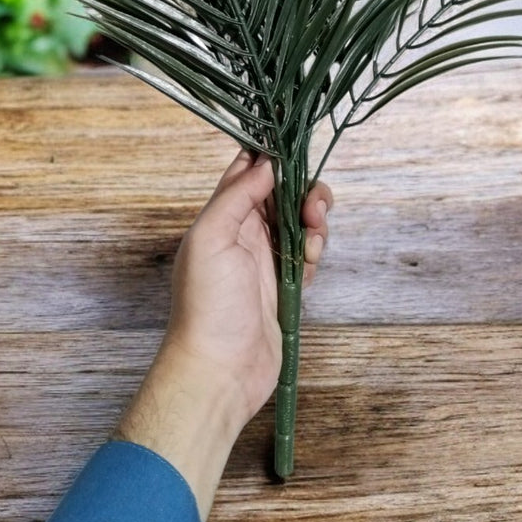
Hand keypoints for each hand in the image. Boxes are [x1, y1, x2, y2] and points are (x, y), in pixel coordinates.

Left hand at [115, 149, 331, 516]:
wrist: (220, 370)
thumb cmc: (207, 305)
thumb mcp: (212, 237)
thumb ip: (236, 195)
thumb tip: (264, 162)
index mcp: (221, 217)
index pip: (247, 172)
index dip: (272, 158)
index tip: (296, 151)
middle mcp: (243, 234)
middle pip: (282, 194)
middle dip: (304, 193)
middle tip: (313, 208)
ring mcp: (265, 260)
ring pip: (299, 222)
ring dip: (314, 223)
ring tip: (312, 240)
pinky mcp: (285, 285)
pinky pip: (306, 254)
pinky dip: (314, 251)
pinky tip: (308, 264)